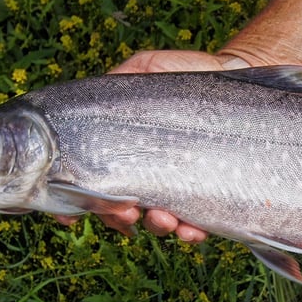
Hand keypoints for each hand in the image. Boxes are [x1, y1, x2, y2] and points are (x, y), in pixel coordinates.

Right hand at [53, 49, 246, 241]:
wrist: (233, 78)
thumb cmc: (185, 74)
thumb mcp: (143, 69)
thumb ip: (115, 83)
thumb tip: (87, 102)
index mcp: (121, 150)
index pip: (88, 181)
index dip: (72, 203)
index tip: (68, 216)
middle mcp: (145, 172)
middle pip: (118, 208)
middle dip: (116, 217)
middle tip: (124, 213)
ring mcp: (176, 185)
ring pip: (156, 221)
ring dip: (155, 226)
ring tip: (162, 218)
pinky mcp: (208, 194)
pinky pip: (197, 223)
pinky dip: (191, 233)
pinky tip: (191, 229)